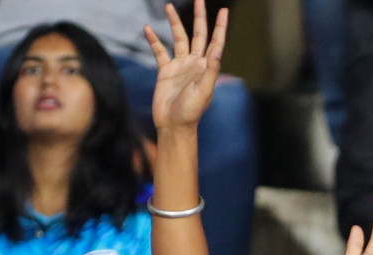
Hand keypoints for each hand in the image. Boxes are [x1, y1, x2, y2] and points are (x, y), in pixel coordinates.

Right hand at [145, 0, 227, 132]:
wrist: (173, 125)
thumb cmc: (191, 112)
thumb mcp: (204, 91)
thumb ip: (211, 69)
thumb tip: (217, 48)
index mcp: (206, 66)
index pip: (215, 41)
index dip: (220, 26)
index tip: (224, 10)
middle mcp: (194, 63)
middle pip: (197, 34)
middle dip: (199, 16)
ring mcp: (179, 66)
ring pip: (177, 38)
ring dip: (174, 22)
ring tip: (168, 7)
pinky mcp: (165, 71)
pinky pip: (159, 51)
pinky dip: (154, 40)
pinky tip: (148, 29)